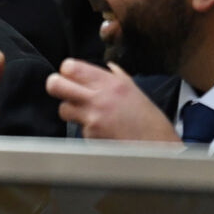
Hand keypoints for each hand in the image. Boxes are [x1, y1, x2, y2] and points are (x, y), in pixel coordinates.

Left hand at [45, 59, 178, 141]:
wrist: (157, 146)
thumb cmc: (148, 120)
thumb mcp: (133, 90)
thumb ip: (115, 76)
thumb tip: (105, 68)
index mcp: (110, 82)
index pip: (70, 67)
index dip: (67, 72)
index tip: (71, 77)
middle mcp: (99, 97)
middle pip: (55, 84)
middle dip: (55, 87)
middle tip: (63, 91)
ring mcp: (92, 117)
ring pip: (62, 108)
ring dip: (70, 111)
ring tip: (87, 114)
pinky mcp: (90, 135)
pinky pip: (77, 128)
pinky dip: (84, 129)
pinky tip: (100, 130)